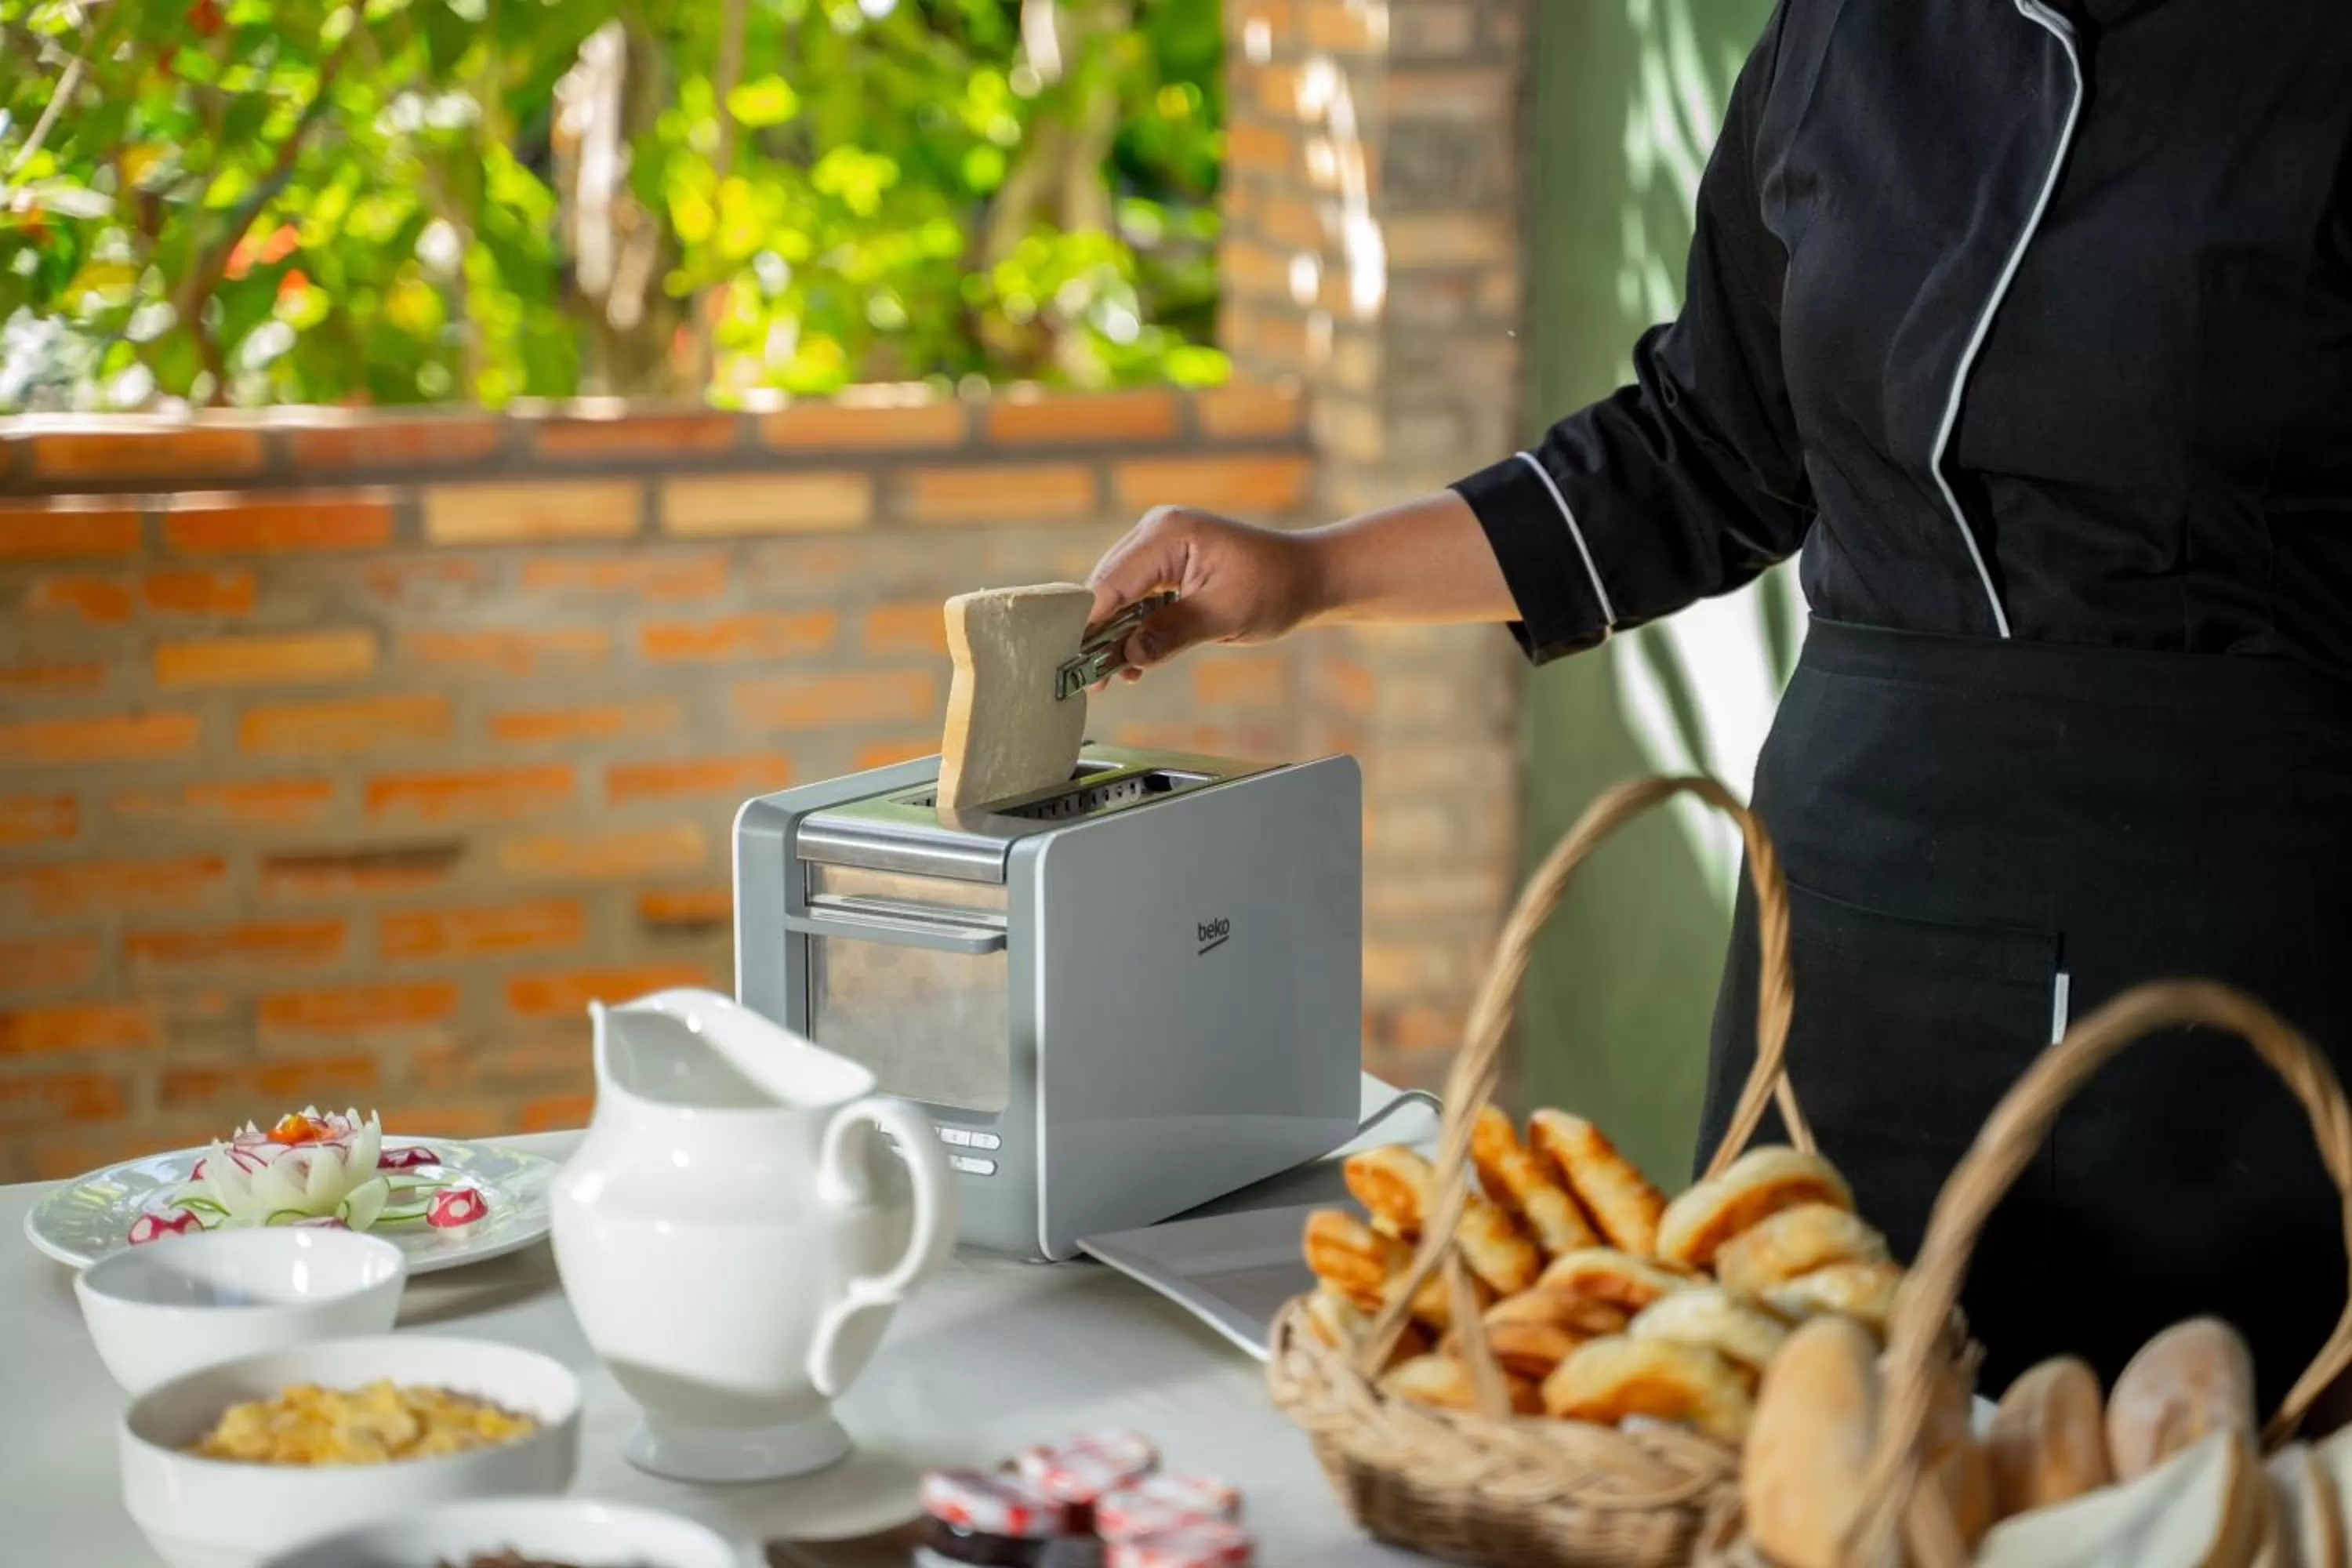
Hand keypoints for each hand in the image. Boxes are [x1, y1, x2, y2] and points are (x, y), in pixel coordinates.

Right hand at [1084, 506, 1324, 680]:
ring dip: (1114, 636)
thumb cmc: (1276, 587)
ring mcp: (1159, 546)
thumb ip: (1172, 633)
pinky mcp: (1166, 565)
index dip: (1089, 624)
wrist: (1307, 576)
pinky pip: (1137, 598)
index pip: (1111, 582)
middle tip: (1091, 682)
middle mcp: (1156, 532)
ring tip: (1112, 678)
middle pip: (1107, 588)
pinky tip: (1134, 663)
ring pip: (1118, 596)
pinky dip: (1133, 629)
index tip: (1073, 662)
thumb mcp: (1225, 616)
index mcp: (1167, 533)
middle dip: (1098, 635)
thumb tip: (1128, 655)